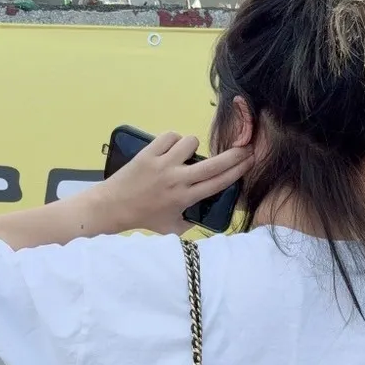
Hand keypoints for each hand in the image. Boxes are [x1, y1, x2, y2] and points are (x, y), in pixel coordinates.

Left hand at [89, 131, 251, 234]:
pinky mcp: (148, 153)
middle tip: (245, 147)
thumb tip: (207, 212)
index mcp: (185, 199)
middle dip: (234, 154)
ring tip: (184, 155)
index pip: (219, 182)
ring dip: (192, 146)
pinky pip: (170, 136)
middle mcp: (177, 180)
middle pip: (214, 163)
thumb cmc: (144, 218)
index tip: (251, 161)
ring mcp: (163, 165)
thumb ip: (192, 222)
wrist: (113, 206)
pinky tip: (169, 148)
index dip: (238, 170)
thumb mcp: (172, 228)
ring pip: (191, 142)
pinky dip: (173, 140)